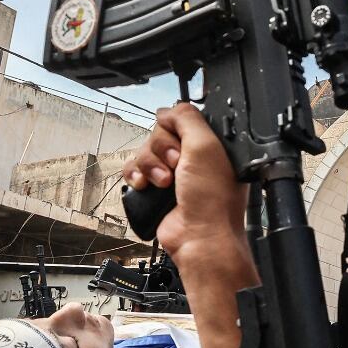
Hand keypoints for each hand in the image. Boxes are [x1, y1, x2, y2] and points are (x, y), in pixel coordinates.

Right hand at [122, 103, 248, 263]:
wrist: (199, 237)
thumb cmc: (213, 199)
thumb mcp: (206, 146)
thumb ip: (187, 119)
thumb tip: (167, 110)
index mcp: (210, 145)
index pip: (181, 119)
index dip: (176, 128)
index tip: (181, 143)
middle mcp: (192, 157)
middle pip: (160, 134)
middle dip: (163, 150)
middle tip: (178, 166)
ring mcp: (173, 173)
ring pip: (145, 151)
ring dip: (150, 165)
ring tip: (165, 183)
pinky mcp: (156, 189)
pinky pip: (134, 170)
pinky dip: (135, 175)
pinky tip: (144, 185)